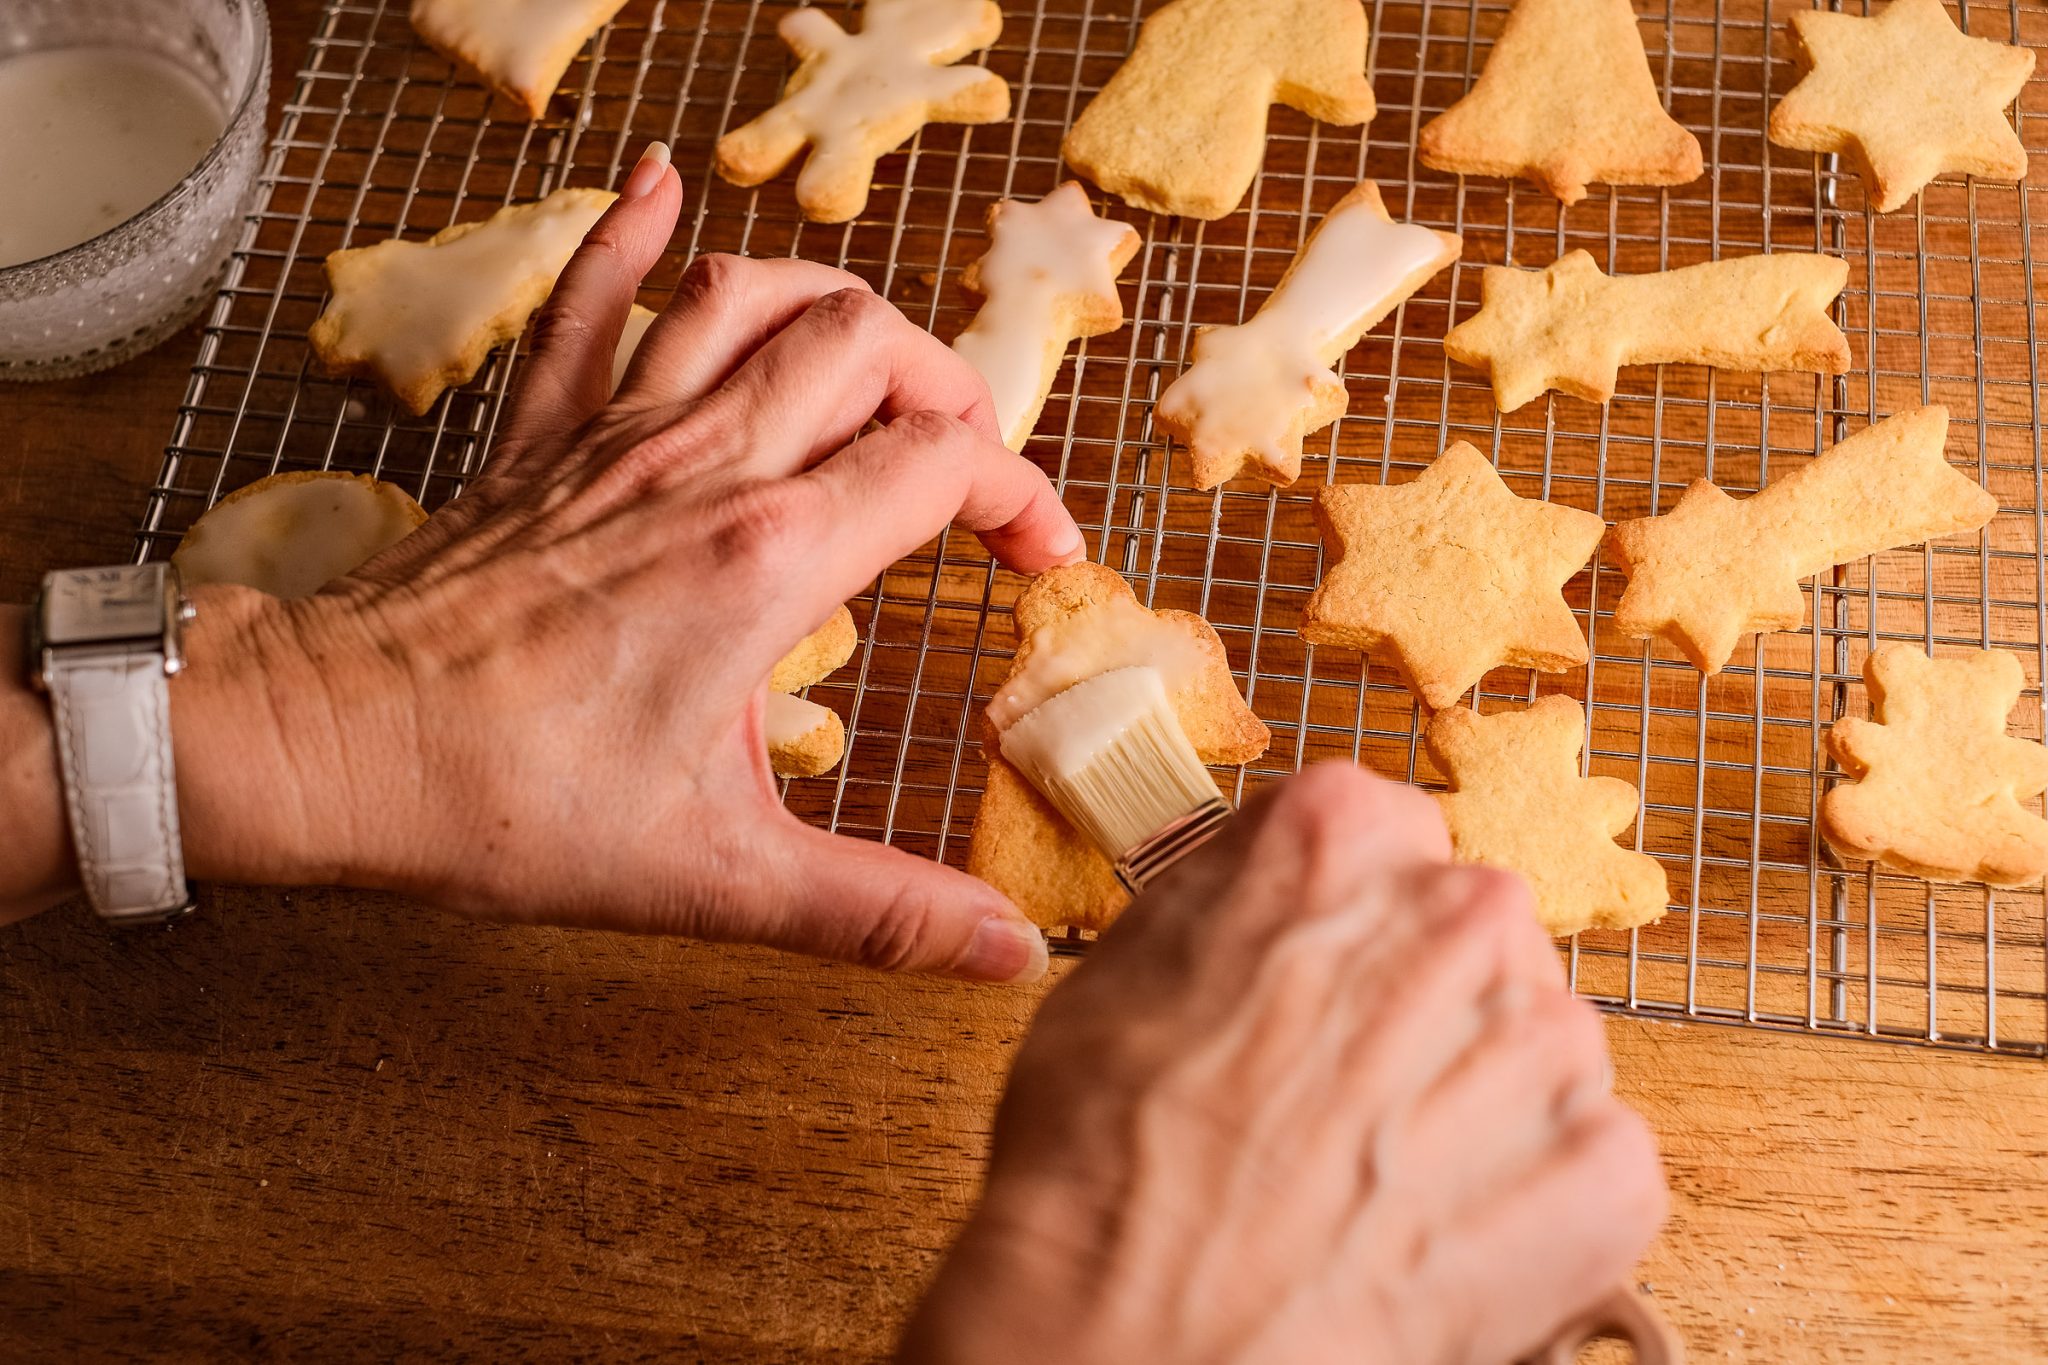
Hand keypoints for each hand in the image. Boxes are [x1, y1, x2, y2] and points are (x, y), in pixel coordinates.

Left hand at [165, 144, 1078, 979]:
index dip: (1020, 495)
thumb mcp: (716, 877)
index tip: (1038, 558)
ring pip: (755, 294)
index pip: (942, 463)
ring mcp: (616, 434)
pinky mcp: (542, 435)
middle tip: (962, 465)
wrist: (331, 747)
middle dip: (946, 388)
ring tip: (876, 364)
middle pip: (869, 346)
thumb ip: (877, 913)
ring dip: (836, 307)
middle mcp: (703, 466)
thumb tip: (1008, 954)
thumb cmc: (507, 804)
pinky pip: (592, 297)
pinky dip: (632, 232)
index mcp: (766, 559)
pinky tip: (662, 186)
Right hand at [900, 764, 1666, 1362]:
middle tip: (1344, 1103)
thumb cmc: (1105, 1160)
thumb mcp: (1127, 965)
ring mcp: (1550, 1041)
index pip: (1387, 839)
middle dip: (1423, 1010)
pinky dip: (1529, 1205)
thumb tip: (1286, 898)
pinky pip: (1590, 1160)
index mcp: (1342, 832)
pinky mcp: (1605, 1167)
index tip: (1323, 984)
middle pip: (1471, 939)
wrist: (1141, 1334)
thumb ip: (1240, 898)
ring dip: (1478, 1105)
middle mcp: (1466, 909)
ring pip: (1533, 1048)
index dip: (1348, 926)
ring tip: (1379, 1184)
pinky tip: (1433, 1240)